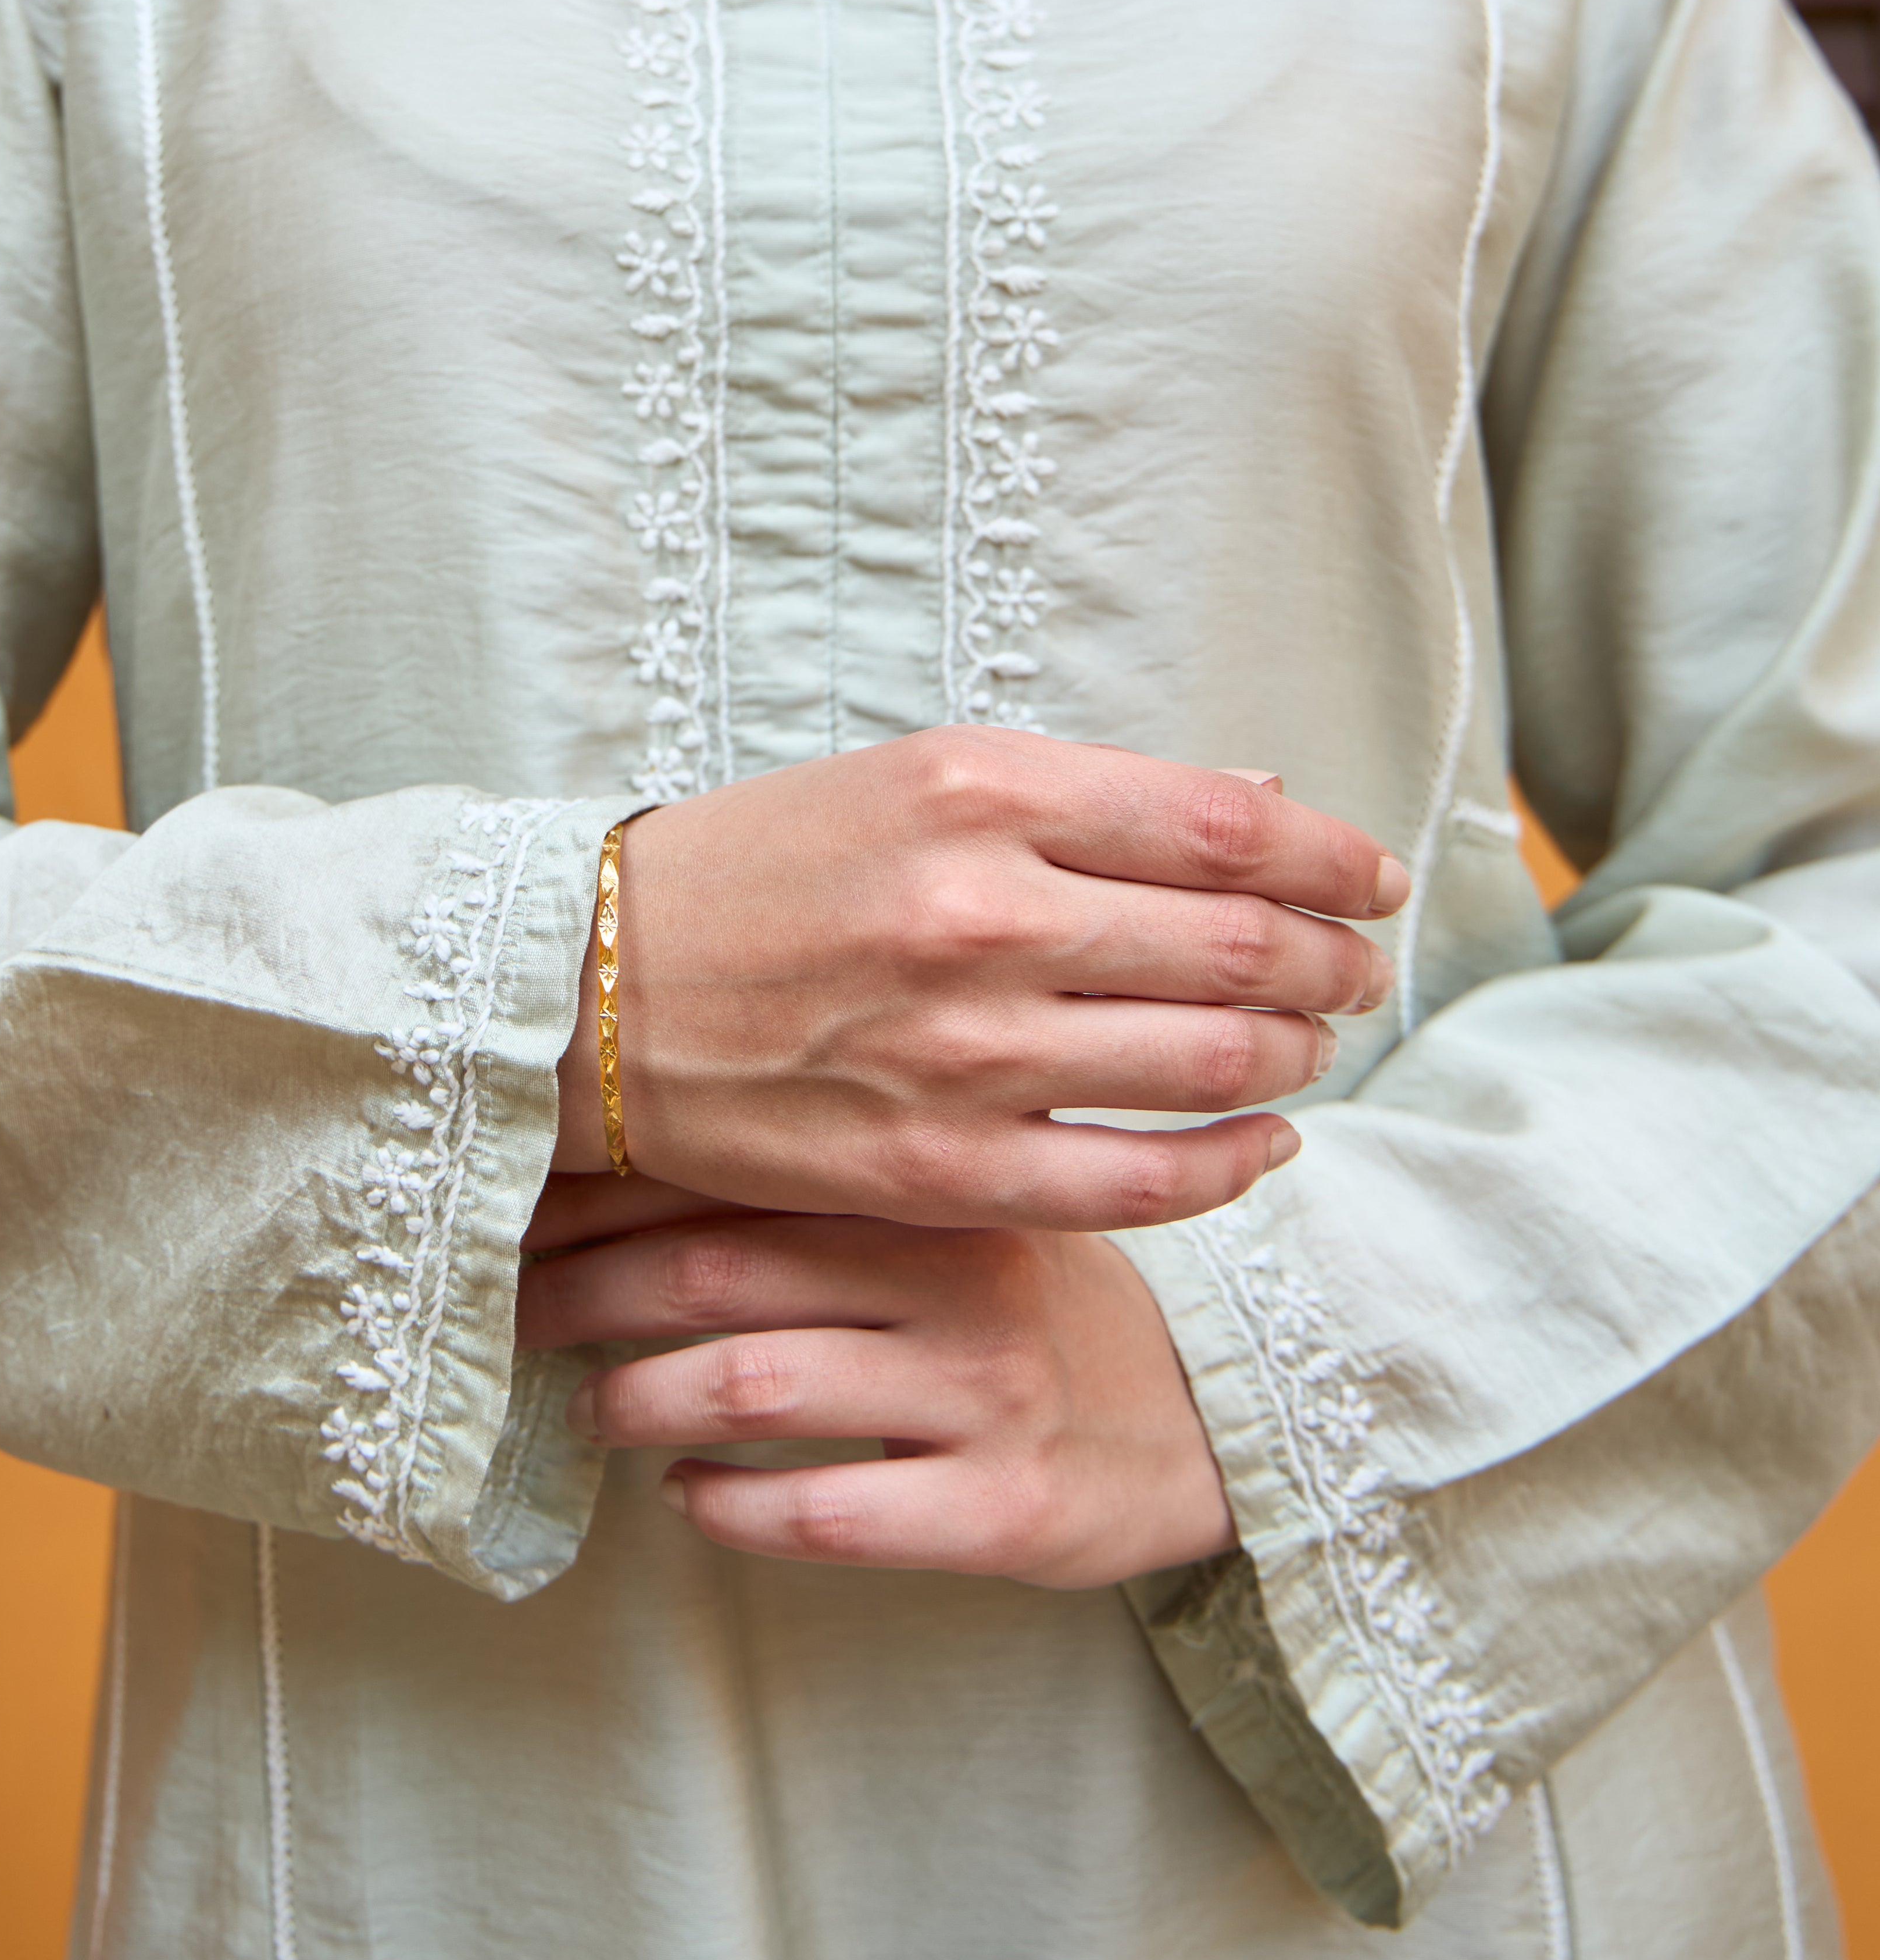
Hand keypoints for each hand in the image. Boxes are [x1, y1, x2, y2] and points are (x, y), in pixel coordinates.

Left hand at [516, 1197, 1233, 1584]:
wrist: (1209, 1419)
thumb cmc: (1035, 1311)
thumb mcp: (953, 1216)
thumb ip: (830, 1186)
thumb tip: (632, 1152)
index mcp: (937, 1190)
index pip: (734, 1173)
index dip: (604, 1197)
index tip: (516, 1211)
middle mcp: (959, 1277)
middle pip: (719, 1271)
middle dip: (585, 1294)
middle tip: (515, 1314)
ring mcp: (983, 1395)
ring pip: (757, 1386)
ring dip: (636, 1398)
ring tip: (587, 1409)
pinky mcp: (1004, 1509)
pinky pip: (829, 1511)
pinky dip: (730, 1506)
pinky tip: (687, 1497)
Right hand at [553, 726, 1404, 1233]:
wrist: (590, 991)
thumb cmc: (762, 872)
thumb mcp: (916, 777)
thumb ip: (1087, 798)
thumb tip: (1266, 808)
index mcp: (979, 791)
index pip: (1227, 826)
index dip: (1332, 858)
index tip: (1369, 876)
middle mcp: (983, 913)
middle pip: (1243, 946)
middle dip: (1336, 960)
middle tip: (1360, 966)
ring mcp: (966, 1052)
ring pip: (1213, 1062)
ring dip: (1298, 1053)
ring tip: (1314, 1042)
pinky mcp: (942, 1168)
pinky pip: (1144, 1182)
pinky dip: (1234, 1163)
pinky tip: (1265, 1141)